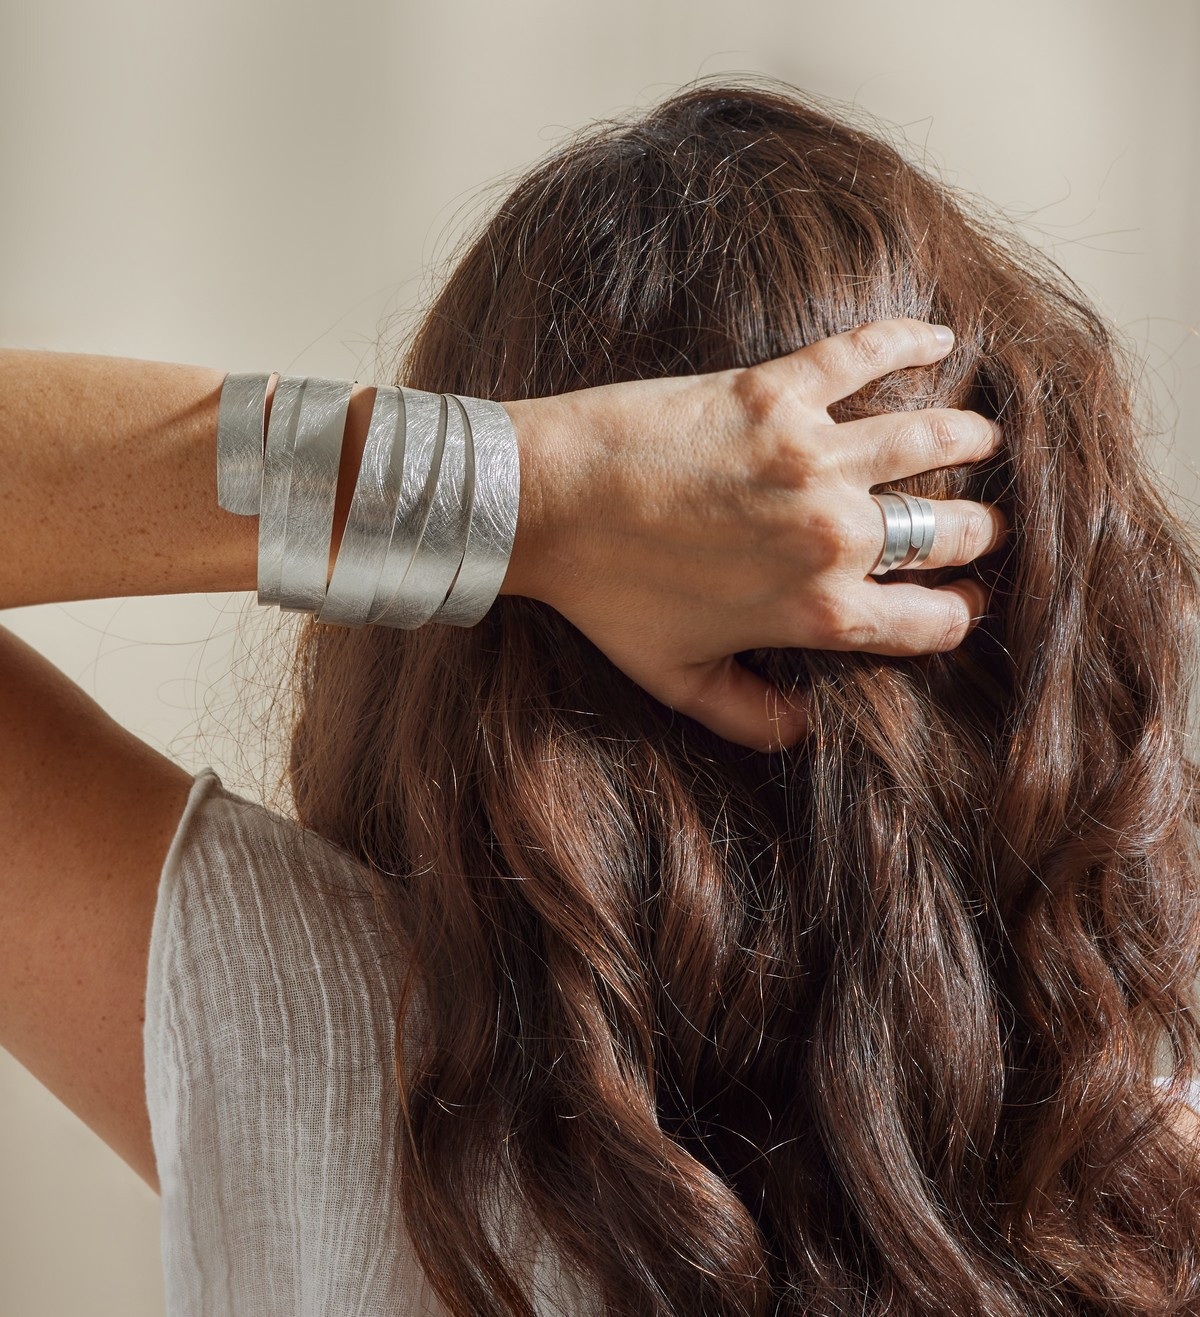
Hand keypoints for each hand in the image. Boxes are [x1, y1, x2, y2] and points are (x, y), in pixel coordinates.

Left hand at [500, 318, 1007, 753]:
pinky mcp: (778, 390)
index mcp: (817, 609)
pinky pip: (867, 354)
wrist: (549, 503)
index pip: (928, 621)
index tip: (963, 600)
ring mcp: (811, 455)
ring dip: (969, 440)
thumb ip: (745, 714)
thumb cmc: (608, 595)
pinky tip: (941, 340)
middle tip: (979, 524)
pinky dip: (912, 340)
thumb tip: (800, 733)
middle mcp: (833, 532)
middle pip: (945, 530)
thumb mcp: (675, 678)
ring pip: (930, 438)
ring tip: (983, 440)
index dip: (956, 615)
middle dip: (975, 532)